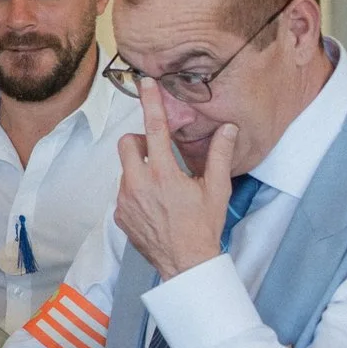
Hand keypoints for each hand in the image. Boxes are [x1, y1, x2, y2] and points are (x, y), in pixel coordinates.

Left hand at [114, 84, 241, 280]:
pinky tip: (155, 205)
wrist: (185, 263)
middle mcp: (138, 184)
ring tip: (162, 188)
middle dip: (139, 141)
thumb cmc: (203, 227)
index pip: (153, 129)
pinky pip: (123, 192)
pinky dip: (136, 191)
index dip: (151, 103)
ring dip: (140, 169)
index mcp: (163, 174)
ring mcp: (125, 200)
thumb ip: (220, 155)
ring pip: (125, 170)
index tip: (146, 85)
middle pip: (126, 144)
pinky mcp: (119, 215)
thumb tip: (227, 129)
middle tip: (158, 153)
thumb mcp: (217, 189)